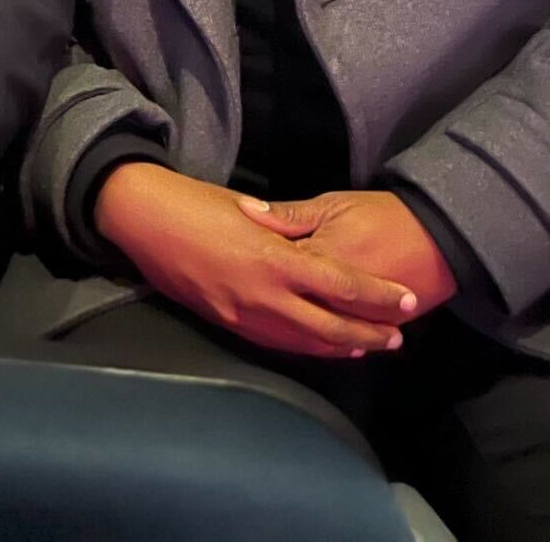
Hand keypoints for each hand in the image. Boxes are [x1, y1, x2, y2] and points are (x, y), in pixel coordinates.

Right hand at [94, 163, 417, 358]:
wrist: (143, 220)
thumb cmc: (194, 203)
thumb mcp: (247, 208)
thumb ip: (286, 229)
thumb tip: (315, 241)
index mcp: (274, 258)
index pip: (343, 286)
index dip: (379, 297)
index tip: (407, 300)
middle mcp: (264, 294)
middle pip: (332, 327)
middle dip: (370, 334)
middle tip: (399, 336)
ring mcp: (244, 315)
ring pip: (305, 343)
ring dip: (341, 347)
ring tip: (369, 346)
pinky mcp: (226, 323)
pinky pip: (276, 343)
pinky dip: (305, 347)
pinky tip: (320, 345)